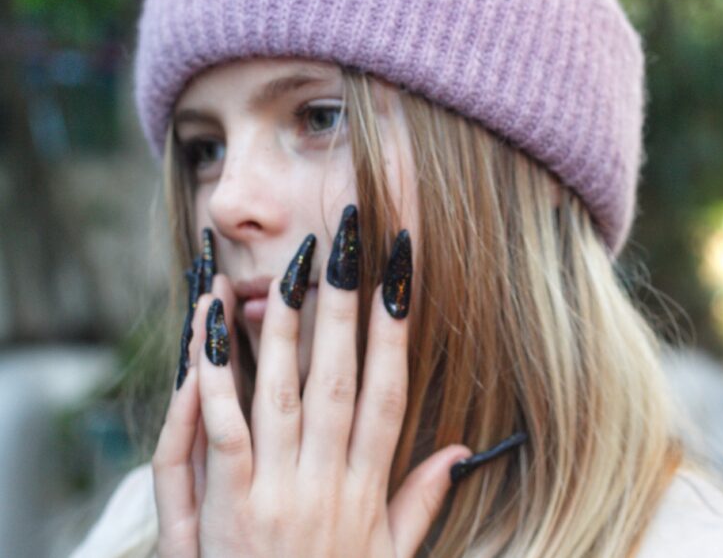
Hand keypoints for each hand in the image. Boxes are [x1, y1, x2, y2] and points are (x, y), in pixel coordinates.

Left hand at [152, 220, 471, 556]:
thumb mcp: (390, 556)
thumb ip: (421, 502)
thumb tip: (462, 453)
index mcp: (367, 488)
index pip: (390, 392)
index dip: (397, 332)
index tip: (401, 279)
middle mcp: (327, 480)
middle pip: (341, 376)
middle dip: (346, 305)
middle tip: (350, 244)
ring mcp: (277, 491)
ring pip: (282, 391)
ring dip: (284, 323)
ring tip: (291, 266)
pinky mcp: (229, 506)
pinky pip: (222, 430)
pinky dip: (215, 377)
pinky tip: (212, 329)